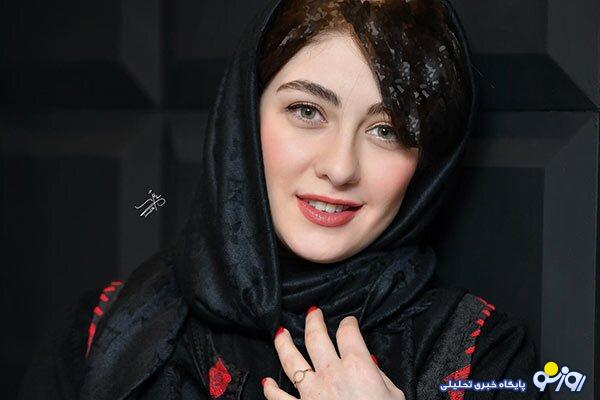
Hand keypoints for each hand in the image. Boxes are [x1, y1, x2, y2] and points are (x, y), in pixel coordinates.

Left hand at [261, 306, 405, 399]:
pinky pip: (280, 399)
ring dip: (284, 344)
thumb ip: (381, 377)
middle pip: (316, 337)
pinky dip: (271, 390)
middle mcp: (331, 373)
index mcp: (357, 366)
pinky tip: (267, 383)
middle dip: (313, 321)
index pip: (348, 333)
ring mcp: (312, 392)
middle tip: (313, 312)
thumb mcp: (394, 396)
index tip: (348, 322)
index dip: (348, 323)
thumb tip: (370, 364)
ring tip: (280, 332)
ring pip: (292, 360)